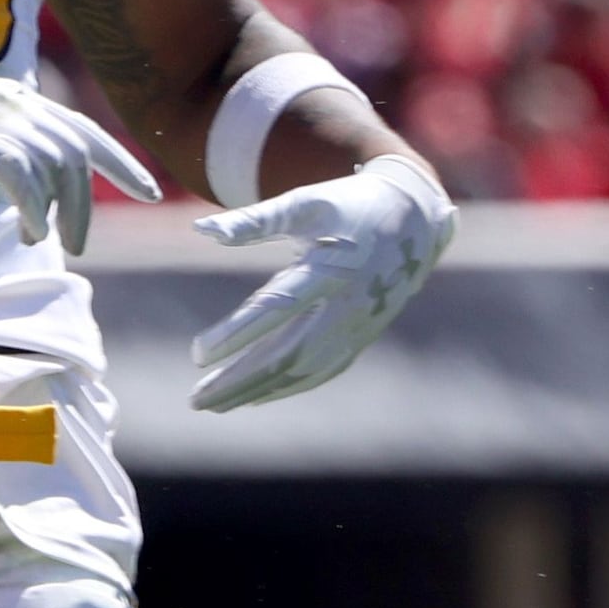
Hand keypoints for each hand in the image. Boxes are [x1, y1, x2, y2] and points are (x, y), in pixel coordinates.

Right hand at [0, 63, 161, 254]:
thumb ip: (4, 144)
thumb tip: (32, 182)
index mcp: (19, 99)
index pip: (86, 130)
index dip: (123, 164)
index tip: (151, 193)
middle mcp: (16, 104)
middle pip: (77, 155)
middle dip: (87, 204)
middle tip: (81, 244)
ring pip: (55, 169)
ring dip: (60, 213)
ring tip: (49, 242)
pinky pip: (22, 180)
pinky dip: (33, 210)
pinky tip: (29, 233)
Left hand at [189, 155, 454, 411]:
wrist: (413, 219)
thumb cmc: (346, 206)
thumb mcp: (303, 204)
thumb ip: (253, 220)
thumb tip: (200, 228)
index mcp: (331, 268)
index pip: (278, 307)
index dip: (238, 333)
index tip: (197, 355)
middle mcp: (348, 304)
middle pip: (288, 353)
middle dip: (240, 379)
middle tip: (195, 400)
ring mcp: (359, 325)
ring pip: (304, 370)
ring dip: (256, 390)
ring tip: (212, 404)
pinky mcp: (363, 336)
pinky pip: (323, 371)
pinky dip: (287, 388)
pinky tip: (252, 397)